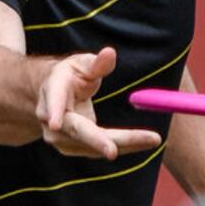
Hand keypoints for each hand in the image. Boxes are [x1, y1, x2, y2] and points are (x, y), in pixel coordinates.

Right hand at [38, 47, 162, 159]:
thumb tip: (110, 54)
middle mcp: (52, 120)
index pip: (54, 101)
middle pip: (78, 131)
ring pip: (93, 145)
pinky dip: (125, 146)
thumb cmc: (70, 77)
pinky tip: (146, 142)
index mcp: (52, 91)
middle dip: (97, 141)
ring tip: (152, 139)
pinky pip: (101, 149)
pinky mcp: (75, 149)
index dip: (54, 112)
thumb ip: (96, 63)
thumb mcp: (81, 64)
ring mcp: (61, 138)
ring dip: (123, 144)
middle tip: (113, 151)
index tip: (55, 124)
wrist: (53, 99)